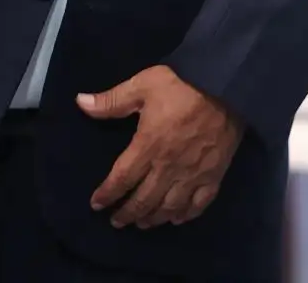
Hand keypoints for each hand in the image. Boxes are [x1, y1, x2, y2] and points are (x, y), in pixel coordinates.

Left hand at [78, 65, 244, 228]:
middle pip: (143, 200)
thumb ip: (112, 100)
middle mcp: (168, 166)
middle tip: (116, 221)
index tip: (97, 204)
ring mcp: (193, 173)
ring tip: (143, 223)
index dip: (107, 194)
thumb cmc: (182, 84)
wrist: (226, 84)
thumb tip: (80, 103)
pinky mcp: (214, 174)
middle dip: (127, 213)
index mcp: (148, 146)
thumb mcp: (143, 84)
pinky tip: (177, 218)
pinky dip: (186, 215)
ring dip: (153, 218)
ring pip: (169, 207)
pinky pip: (199, 203)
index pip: (121, 179)